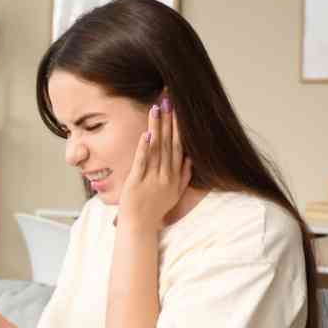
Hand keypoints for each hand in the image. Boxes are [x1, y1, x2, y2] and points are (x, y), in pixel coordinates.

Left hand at [118, 97, 192, 230]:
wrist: (139, 227)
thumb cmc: (154, 210)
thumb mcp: (174, 194)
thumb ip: (184, 176)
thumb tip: (190, 159)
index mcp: (175, 177)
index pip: (179, 147)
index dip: (179, 127)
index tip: (178, 110)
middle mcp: (166, 176)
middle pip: (169, 143)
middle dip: (169, 121)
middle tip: (169, 100)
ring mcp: (152, 179)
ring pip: (156, 148)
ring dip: (157, 127)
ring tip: (156, 108)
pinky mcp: (137, 182)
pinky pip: (142, 162)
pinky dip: (144, 148)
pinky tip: (146, 133)